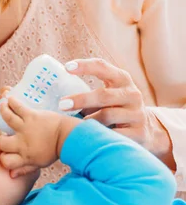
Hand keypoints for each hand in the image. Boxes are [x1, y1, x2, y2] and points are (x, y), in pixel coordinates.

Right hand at [0, 96, 79, 177]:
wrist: (69, 137)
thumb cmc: (54, 150)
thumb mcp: (40, 163)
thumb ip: (24, 169)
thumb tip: (11, 175)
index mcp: (25, 156)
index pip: (5, 161)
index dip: (3, 157)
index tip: (5, 152)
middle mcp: (23, 143)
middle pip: (1, 142)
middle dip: (0, 138)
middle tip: (3, 132)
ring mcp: (26, 128)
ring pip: (6, 119)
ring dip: (3, 112)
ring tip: (3, 108)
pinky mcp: (32, 116)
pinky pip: (17, 107)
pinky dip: (12, 102)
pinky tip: (9, 99)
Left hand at [59, 58, 173, 166]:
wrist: (148, 131)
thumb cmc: (118, 109)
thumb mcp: (110, 95)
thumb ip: (90, 93)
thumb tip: (56, 98)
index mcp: (122, 79)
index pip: (102, 67)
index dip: (84, 66)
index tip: (66, 67)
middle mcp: (131, 94)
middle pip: (103, 95)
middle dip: (80, 100)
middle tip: (61, 104)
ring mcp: (137, 114)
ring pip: (107, 116)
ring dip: (88, 121)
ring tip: (75, 125)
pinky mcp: (139, 133)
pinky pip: (114, 135)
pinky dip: (100, 136)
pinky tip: (90, 138)